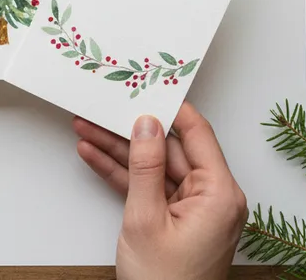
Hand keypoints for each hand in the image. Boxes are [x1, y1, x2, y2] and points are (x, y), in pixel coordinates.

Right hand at [74, 103, 247, 279]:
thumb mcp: (146, 219)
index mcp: (219, 193)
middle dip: (131, 130)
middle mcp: (212, 197)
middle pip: (170, 149)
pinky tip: (94, 156)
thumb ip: (144, 167)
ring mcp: (193, 210)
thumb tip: (146, 125)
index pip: (197, 134)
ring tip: (87, 127)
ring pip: (153, 168)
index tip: (148, 85)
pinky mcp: (175, 221)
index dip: (171, 107)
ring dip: (119, 151)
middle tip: (103, 108)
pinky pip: (148, 189)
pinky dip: (122, 176)